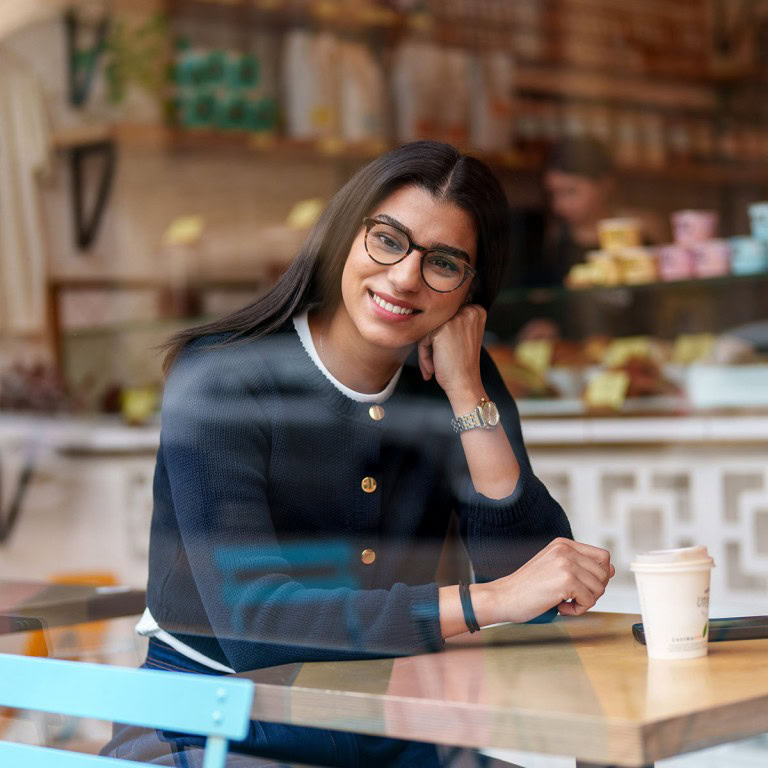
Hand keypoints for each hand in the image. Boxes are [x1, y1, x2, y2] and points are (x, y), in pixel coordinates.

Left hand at [417, 304, 486, 395]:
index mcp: (476, 311)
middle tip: (435, 363)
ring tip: (433, 367)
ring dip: (426, 351)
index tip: (445, 353)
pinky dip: (423, 355)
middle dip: (432, 344)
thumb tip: (426, 313)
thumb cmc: (462, 365)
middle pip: (437, 322)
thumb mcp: (463, 336)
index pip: (446, 316)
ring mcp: (456, 319)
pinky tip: (433, 368)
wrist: (465, 384)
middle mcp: (469, 311)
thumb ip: (452, 322)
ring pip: (428, 329)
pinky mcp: (442, 329)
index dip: (441, 337)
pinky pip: (423, 338)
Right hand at [480, 538, 614, 623]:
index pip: (603, 556)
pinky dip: (577, 610)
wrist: (504, 597)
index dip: (599, 575)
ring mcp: (566, 563)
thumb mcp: (554, 568)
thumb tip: (611, 570)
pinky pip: (589, 601)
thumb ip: (580, 566)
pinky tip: (560, 606)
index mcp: (563, 544)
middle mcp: (566, 550)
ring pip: (599, 588)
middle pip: (604, 573)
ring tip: (563, 601)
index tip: (582, 586)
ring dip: (584, 601)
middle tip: (571, 596)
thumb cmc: (527, 587)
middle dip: (592, 591)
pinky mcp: (566, 580)